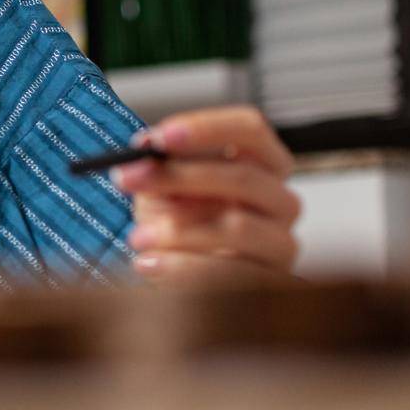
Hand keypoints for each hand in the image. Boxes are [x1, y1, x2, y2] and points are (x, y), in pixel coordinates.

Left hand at [113, 105, 301, 286]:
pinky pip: (231, 274)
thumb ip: (161, 168)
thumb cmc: (182, 219)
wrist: (187, 273)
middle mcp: (281, 199)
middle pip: (242, 177)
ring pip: (238, 227)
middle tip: (127, 178)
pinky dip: (182, 268)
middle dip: (178, 176)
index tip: (158, 138)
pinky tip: (148, 264)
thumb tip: (146, 153)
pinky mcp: (272, 281)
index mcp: (263, 162)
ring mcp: (282, 242)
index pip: (249, 128)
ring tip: (137, 237)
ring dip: (178, 230)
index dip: (206, 128)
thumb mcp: (165, 188)